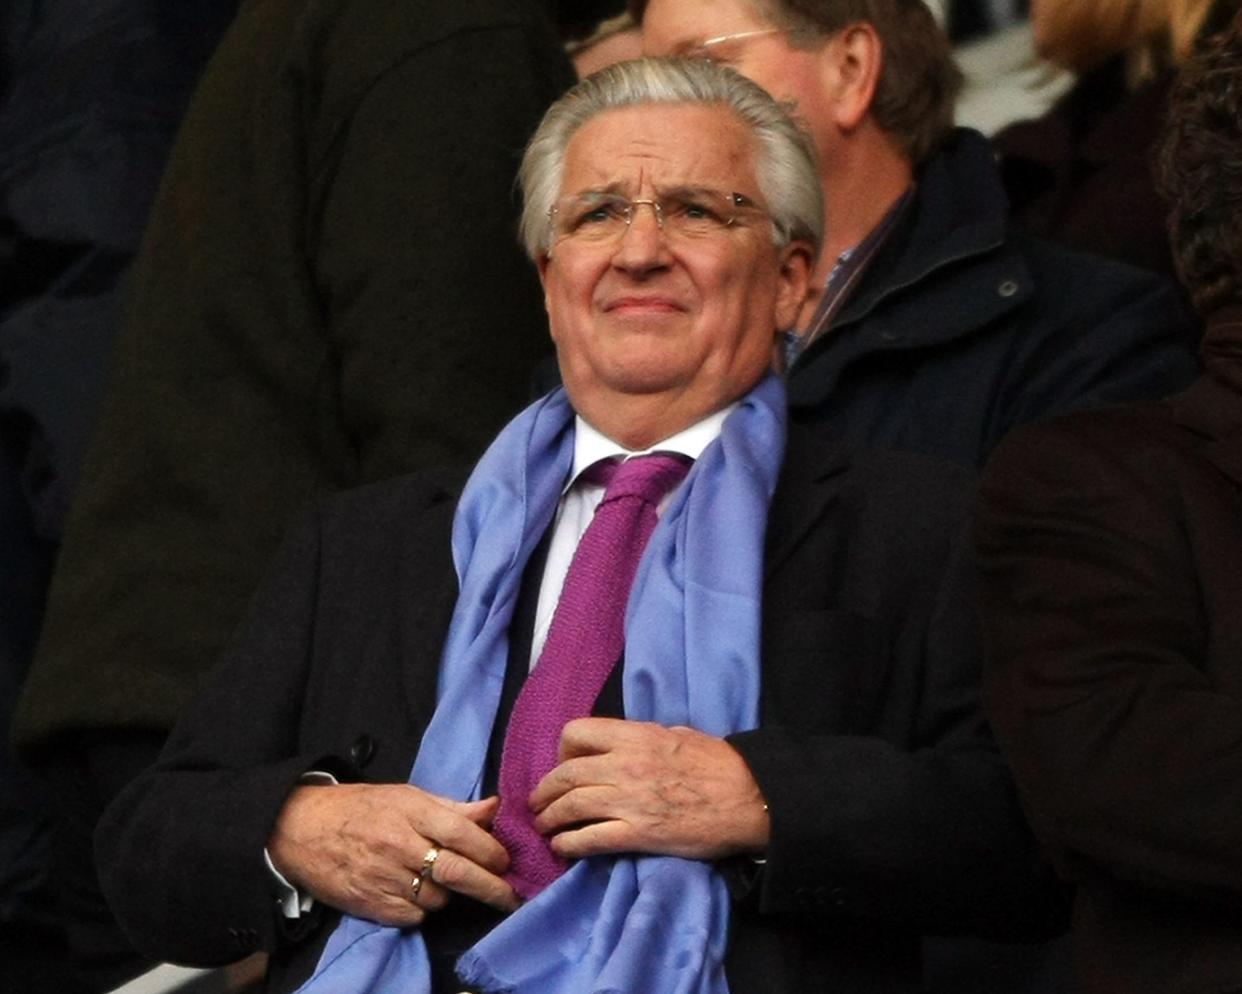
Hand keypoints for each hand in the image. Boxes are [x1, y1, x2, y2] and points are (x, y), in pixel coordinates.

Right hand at [267, 783, 518, 926]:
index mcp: (411, 812)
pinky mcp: (371, 904)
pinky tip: (414, 892)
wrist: (301, 828)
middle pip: (457, 872)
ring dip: (449, 893)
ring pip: (438, 897)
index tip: (504, 861)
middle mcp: (400, 845)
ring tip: (441, 880)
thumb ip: (452, 807)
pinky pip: (414, 915)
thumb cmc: (361, 808)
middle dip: (491, 887)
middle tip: (512, 897)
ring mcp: (384, 877)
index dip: (490, 850)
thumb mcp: (406, 796)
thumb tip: (495, 808)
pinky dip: (422, 908)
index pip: (463, 833)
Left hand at [529, 717, 768, 860]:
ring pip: (570, 806)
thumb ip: (643, 738)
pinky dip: (568, 844)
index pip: (577, 732)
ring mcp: (629, 801)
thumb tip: (622, 746)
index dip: (563, 751)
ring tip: (545, 826)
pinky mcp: (638, 834)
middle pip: (565, 774)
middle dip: (545, 791)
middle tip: (539, 803)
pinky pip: (590, 839)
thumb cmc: (718, 763)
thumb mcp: (677, 734)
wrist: (749, 797)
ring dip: (550, 818)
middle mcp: (625, 765)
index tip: (564, 766)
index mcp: (635, 736)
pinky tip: (562, 848)